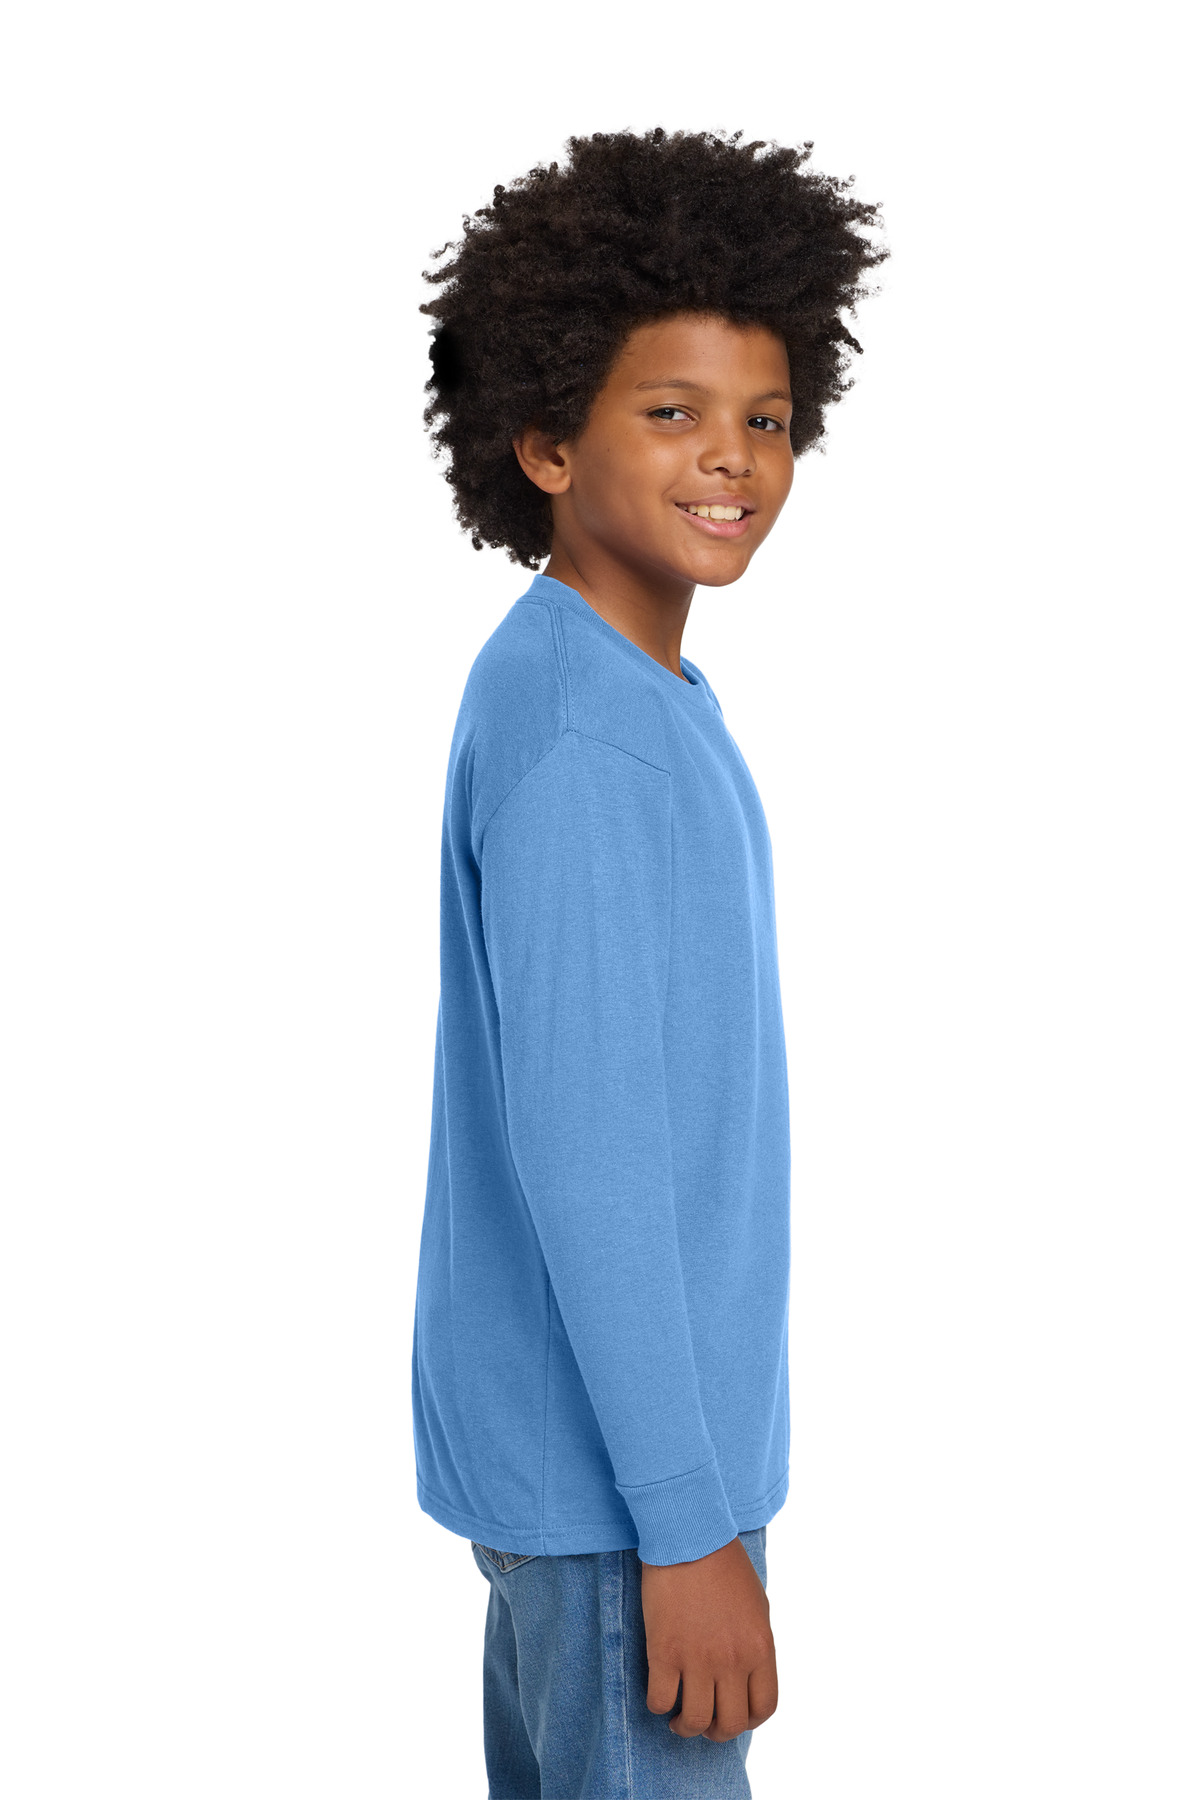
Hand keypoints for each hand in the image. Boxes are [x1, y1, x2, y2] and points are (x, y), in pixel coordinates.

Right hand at [640, 1534, 777, 1742]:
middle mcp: (733, 1661)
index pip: (763, 1707)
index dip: (748, 1720)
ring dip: (685, 1727)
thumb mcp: (756, 1606)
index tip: (733, 1715)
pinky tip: (659, 1693)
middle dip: (716, 1731)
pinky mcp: (664, 1652)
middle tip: (703, 1721)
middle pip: (730, 1723)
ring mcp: (698, 1659)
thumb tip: (747, 1675)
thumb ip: (755, 1644)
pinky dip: (658, 1705)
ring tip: (678, 1718)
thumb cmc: (723, 1563)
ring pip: (694, 1721)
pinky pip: (660, 1700)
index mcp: (760, 1648)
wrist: (689, 1535)